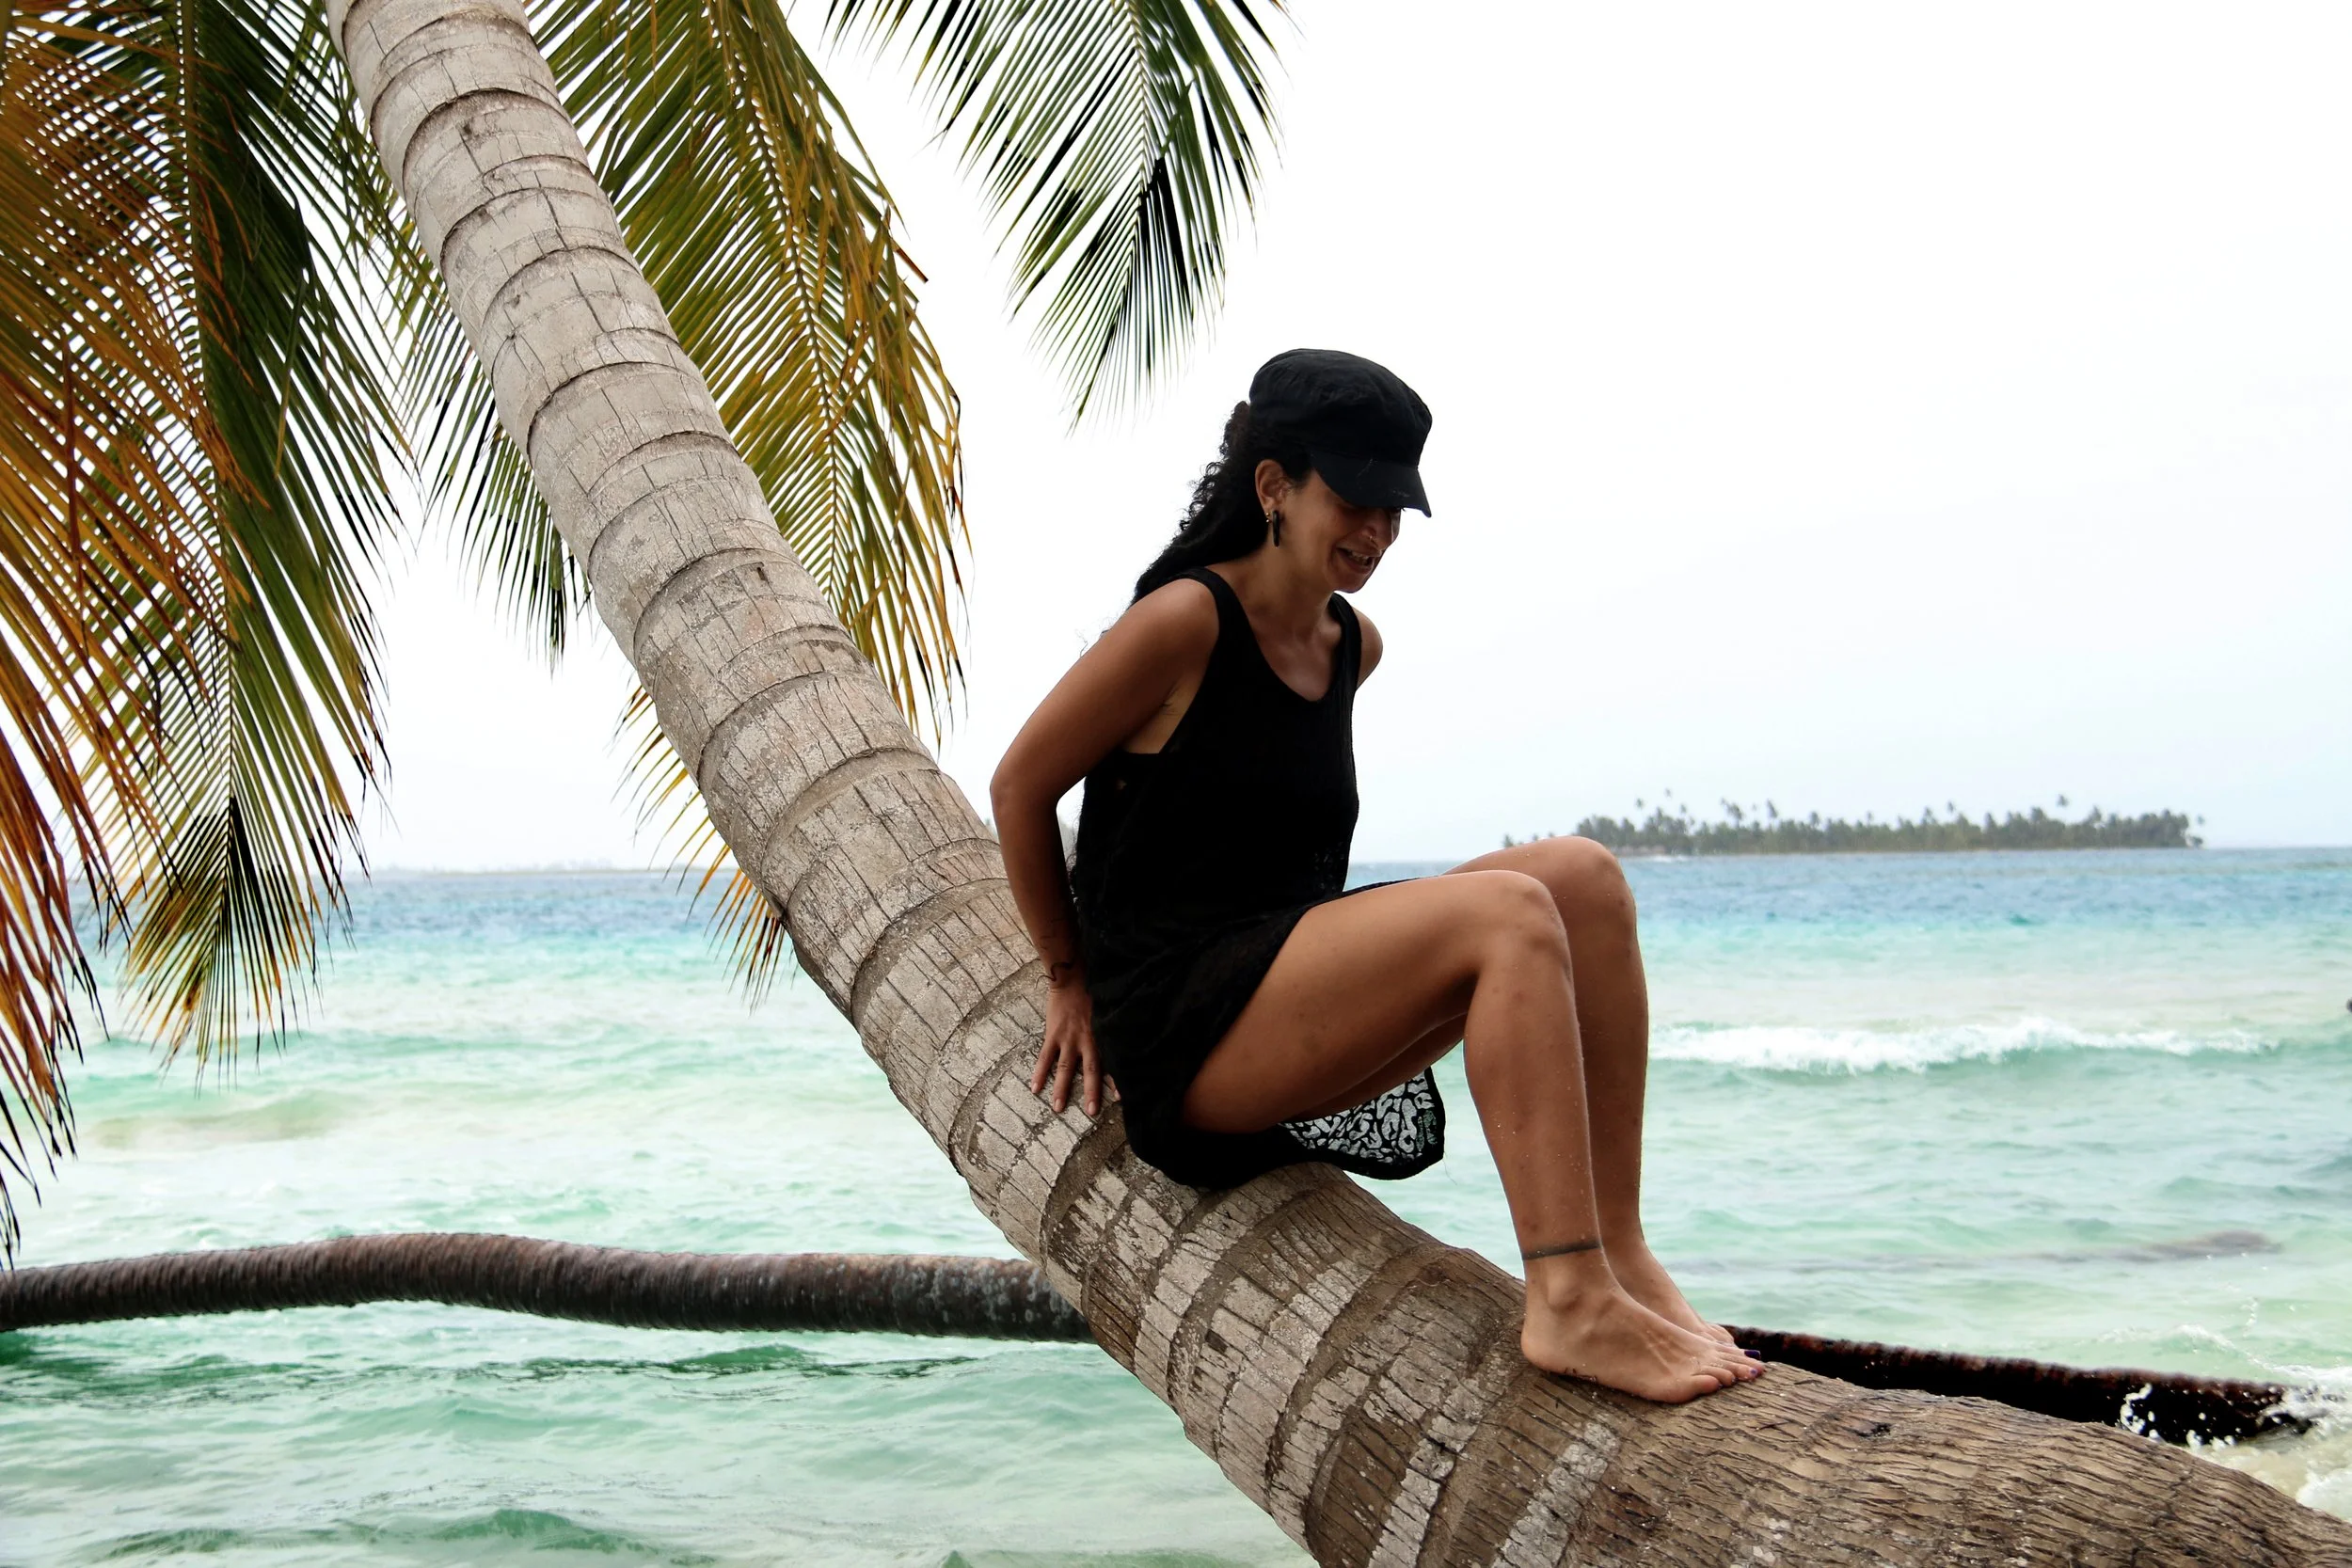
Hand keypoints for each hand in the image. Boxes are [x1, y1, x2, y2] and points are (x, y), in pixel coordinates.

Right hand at [1031, 970, 1108, 1116]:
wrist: (1072, 976)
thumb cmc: (1095, 991)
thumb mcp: (1110, 1011)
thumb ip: (1115, 1028)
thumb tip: (1130, 1042)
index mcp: (1103, 1035)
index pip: (1112, 1062)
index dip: (1116, 1081)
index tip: (1121, 1100)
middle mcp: (1087, 1040)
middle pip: (1090, 1070)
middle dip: (1090, 1092)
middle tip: (1091, 1112)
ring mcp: (1068, 1038)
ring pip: (1064, 1069)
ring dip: (1060, 1089)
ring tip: (1057, 1108)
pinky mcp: (1053, 1034)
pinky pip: (1045, 1057)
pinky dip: (1039, 1072)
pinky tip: (1034, 1087)